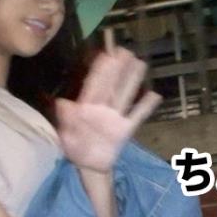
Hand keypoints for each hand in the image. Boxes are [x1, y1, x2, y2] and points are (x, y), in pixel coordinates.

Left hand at [56, 47, 162, 172]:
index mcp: (86, 108)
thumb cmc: (75, 148)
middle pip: (112, 85)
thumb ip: (66, 120)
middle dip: (118, 68)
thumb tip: (62, 103)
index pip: (94, 85)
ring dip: (132, 80)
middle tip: (125, 50)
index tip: (105, 54)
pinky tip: (154, 95)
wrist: (88, 166)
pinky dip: (145, 106)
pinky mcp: (125, 130)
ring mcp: (115, 118)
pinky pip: (137, 116)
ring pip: (125, 95)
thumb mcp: (66, 136)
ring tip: (139, 63)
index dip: (100, 70)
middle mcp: (102, 109)